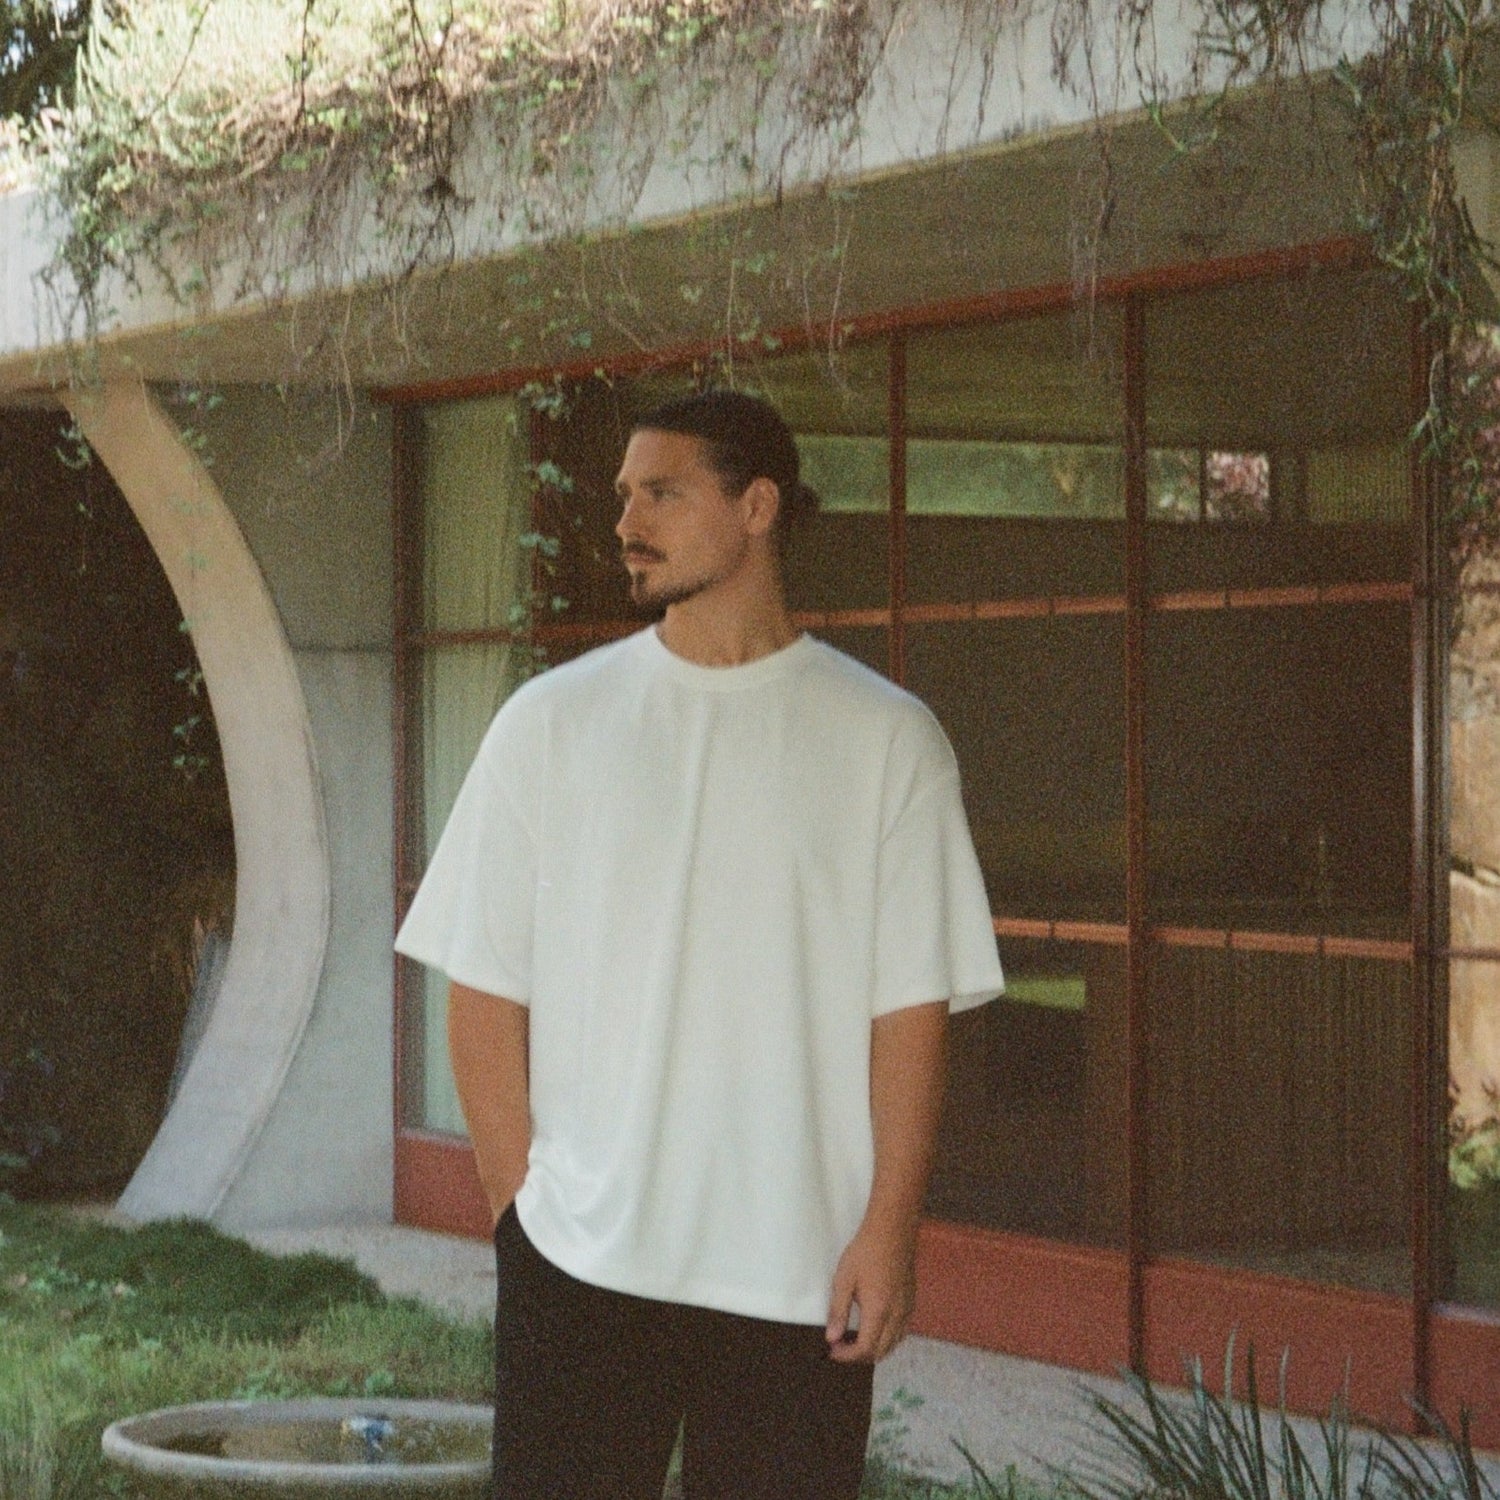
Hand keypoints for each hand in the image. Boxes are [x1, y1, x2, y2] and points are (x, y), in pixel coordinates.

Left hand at [825, 1219, 916, 1363]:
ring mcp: (907, 1309)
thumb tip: (832, 1338)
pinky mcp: (911, 1301)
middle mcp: (896, 1316)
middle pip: (881, 1352)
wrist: (892, 1231)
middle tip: (841, 1346)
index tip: (833, 1350)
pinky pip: (902, 1331)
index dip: (847, 1356)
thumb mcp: (844, 1279)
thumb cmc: (865, 1252)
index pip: (865, 1349)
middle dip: (860, 1356)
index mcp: (878, 1312)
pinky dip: (888, 1338)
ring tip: (856, 1339)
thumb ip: (838, 1311)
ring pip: (894, 1344)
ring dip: (875, 1349)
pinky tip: (876, 1327)